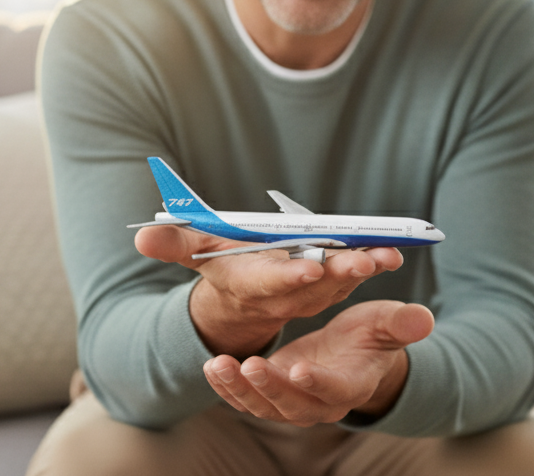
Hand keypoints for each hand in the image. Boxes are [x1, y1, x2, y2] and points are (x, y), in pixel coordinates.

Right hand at [134, 226, 402, 357]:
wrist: (243, 296)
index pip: (271, 282)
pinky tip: (393, 251)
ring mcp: (310, 292)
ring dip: (364, 270)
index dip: (290, 276)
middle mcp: (283, 293)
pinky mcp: (329, 284)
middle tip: (365, 260)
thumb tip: (140, 238)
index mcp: (251, 283)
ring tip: (388, 254)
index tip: (311, 268)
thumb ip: (172, 243)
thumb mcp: (195, 251)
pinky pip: (352, 276)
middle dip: (340, 272)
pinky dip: (371, 265)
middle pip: (315, 285)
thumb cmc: (219, 263)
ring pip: (340, 283)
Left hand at [202, 300, 434, 426]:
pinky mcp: (271, 395)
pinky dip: (226, 387)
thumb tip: (424, 319)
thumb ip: (401, 324)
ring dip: (239, 389)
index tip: (300, 369)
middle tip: (248, 365)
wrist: (353, 355)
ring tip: (218, 364)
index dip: (319, 384)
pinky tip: (211, 366)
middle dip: (268, 388)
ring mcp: (292, 402)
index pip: (335, 390)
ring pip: (263, 406)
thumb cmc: (371, 337)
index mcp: (351, 385)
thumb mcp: (386, 324)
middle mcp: (319, 402)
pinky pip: (246, 399)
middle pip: (292, 404)